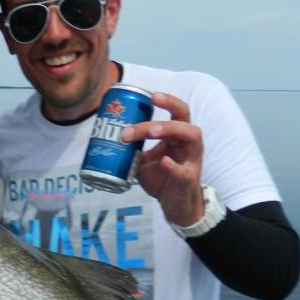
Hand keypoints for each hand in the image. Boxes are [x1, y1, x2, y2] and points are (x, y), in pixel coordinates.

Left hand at [121, 92, 204, 227]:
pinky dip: (174, 166)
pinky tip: (164, 161)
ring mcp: (192, 160)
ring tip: (151, 131)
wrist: (175, 204)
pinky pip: (184, 171)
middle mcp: (188, 143)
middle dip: (165, 112)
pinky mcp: (189, 179)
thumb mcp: (144, 160)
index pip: (177, 111)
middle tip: (142, 119)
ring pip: (190, 136)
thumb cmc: (162, 177)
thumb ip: (132, 148)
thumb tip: (107, 138)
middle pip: (182, 119)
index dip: (167, 100)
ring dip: (170, 130)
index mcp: (178, 135)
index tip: (149, 95)